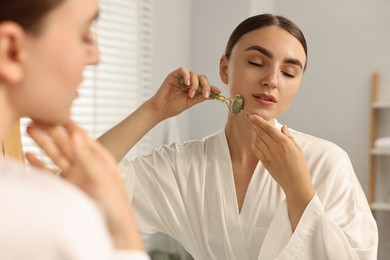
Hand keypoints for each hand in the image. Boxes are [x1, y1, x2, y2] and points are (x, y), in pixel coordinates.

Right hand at [27, 120, 143, 249]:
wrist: (113, 231)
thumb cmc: (115, 205)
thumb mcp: (104, 179)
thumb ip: (88, 158)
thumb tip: (76, 135)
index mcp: (101, 160)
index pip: (84, 139)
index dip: (71, 126)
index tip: (59, 113)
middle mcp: (87, 166)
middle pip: (67, 145)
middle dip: (53, 131)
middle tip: (38, 118)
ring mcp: (75, 177)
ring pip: (56, 156)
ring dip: (43, 144)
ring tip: (30, 130)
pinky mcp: (66, 189)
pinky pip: (50, 174)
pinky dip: (39, 165)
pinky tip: (29, 155)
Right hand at [146, 67, 220, 119]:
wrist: (161, 109)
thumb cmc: (173, 106)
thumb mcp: (190, 102)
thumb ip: (200, 97)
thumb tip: (213, 94)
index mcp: (193, 88)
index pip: (205, 85)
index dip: (212, 87)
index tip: (218, 92)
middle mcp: (188, 82)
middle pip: (202, 78)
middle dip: (206, 86)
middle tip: (206, 95)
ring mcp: (181, 78)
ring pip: (194, 74)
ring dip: (195, 84)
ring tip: (191, 94)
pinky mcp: (174, 75)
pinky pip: (183, 70)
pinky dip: (187, 76)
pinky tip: (187, 84)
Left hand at [248, 114, 314, 229]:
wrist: (296, 184)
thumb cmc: (300, 166)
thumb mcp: (298, 149)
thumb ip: (289, 137)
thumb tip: (282, 127)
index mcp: (284, 143)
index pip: (269, 128)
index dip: (259, 121)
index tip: (253, 115)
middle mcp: (275, 148)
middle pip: (261, 132)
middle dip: (254, 124)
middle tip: (250, 117)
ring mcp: (269, 156)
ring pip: (257, 140)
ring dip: (254, 132)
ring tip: (253, 127)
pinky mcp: (265, 163)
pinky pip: (256, 150)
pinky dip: (254, 143)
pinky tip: (255, 139)